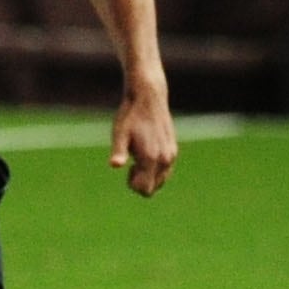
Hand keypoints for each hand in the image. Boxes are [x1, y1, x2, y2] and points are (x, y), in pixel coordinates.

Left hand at [112, 80, 177, 197]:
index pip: (145, 190)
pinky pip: (165, 170)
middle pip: (153, 188)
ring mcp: (171, 155)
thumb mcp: (120, 134)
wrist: (148, 98)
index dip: (132, 185)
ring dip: (147, 175)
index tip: (127, 168)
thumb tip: (114, 165)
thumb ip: (119, 151)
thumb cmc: (130, 117)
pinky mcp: (173, 149)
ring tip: (138, 157)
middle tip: (132, 162)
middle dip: (140, 181)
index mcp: (151, 158)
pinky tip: (145, 152)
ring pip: (160, 180)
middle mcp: (165, 159)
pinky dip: (154, 169)